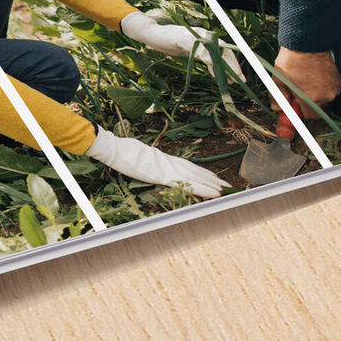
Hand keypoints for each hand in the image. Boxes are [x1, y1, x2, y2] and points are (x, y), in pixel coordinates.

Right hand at [85, 128, 227, 197]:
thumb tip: (150, 165)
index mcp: (163, 159)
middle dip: (211, 179)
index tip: (212, 176)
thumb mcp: (137, 158)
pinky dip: (200, 188)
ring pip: (194, 177)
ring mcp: (167, 168)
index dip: (201, 172)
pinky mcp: (163, 175)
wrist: (114, 148)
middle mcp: (168, 162)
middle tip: (227, 185)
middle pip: (195, 171)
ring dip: (211, 184)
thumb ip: (147, 162)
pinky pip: (186, 184)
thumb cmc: (121, 152)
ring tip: (224, 189)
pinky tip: (211, 192)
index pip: (187, 166)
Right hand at [119, 11, 244, 80]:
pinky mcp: (183, 38)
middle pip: (223, 49)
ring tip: (230, 77)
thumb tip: (218, 70)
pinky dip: (207, 56)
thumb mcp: (192, 52)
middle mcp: (203, 35)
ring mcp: (193, 35)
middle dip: (232, 65)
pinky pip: (197, 47)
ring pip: (213, 49)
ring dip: (223, 64)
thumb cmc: (172, 43)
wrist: (153, 34)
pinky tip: (212, 65)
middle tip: (240, 79)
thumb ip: (205, 58)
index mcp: (207, 39)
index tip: (240, 77)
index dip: (233, 63)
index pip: (224, 50)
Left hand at [274, 47, 340, 108]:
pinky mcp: (338, 80)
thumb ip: (278, 98)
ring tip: (306, 80)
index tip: (294, 105)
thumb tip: (277, 109)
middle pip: (317, 108)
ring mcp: (334, 88)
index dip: (300, 112)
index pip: (308, 117)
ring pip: (324, 98)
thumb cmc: (291, 61)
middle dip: (307, 103)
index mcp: (310, 99)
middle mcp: (326, 96)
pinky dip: (323, 86)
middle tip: (298, 91)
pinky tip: (314, 76)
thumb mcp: (278, 81)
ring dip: (316, 94)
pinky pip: (330, 90)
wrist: (307, 42)